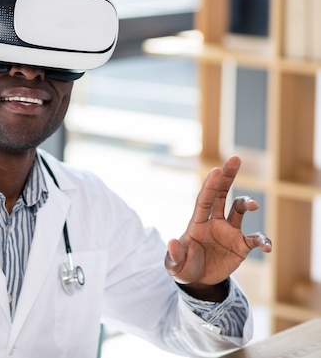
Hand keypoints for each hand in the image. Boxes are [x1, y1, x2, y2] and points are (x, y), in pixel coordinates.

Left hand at [164, 156, 271, 298]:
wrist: (198, 282)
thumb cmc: (183, 268)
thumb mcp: (175, 265)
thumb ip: (174, 255)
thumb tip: (172, 242)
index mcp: (197, 223)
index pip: (204, 200)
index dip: (210, 186)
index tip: (216, 169)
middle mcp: (214, 222)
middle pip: (222, 194)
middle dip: (228, 176)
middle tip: (235, 158)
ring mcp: (229, 232)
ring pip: (239, 210)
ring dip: (246, 204)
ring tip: (253, 206)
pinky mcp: (241, 246)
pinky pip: (255, 239)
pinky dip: (263, 241)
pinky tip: (267, 247)